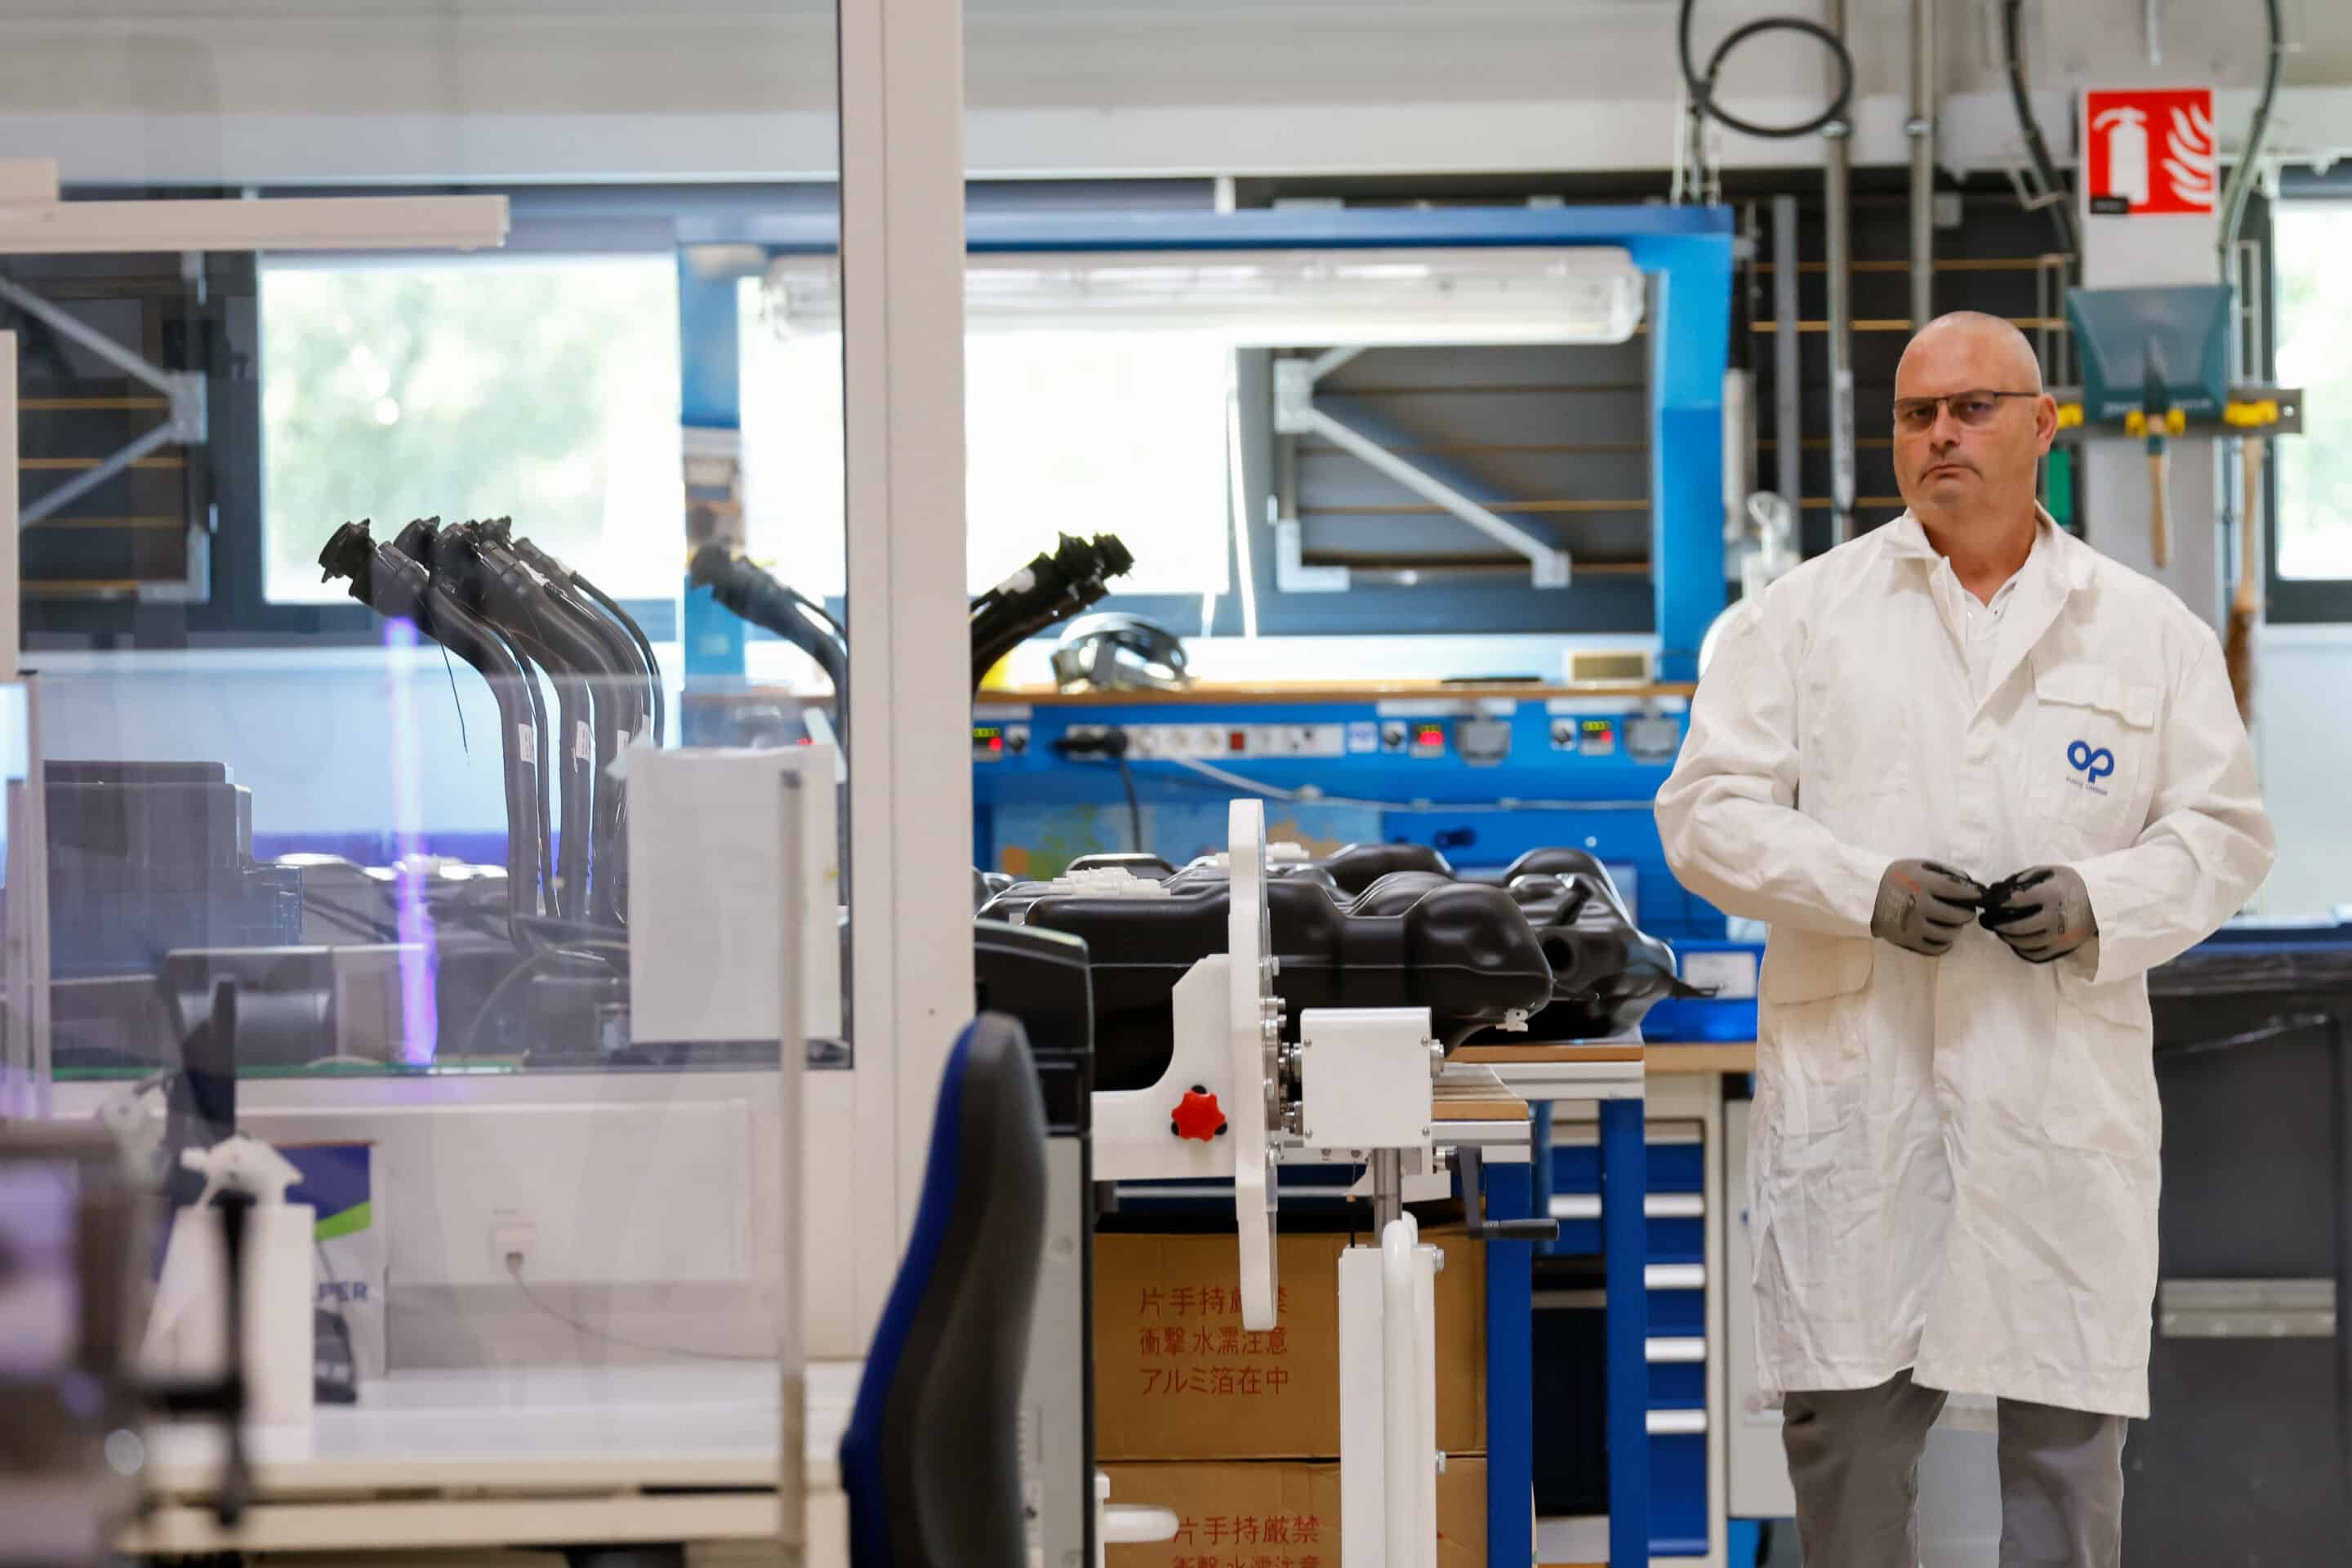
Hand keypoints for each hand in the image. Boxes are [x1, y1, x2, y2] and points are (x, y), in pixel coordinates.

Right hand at [1870, 859, 1985, 955]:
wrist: (1866, 896)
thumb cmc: (1897, 878)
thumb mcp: (1918, 865)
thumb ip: (1945, 871)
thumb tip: (1970, 884)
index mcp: (1921, 883)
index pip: (1958, 891)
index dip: (1972, 894)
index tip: (1978, 896)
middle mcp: (1918, 906)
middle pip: (1957, 916)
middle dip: (1966, 913)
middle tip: (1966, 910)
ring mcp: (1913, 926)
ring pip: (1949, 934)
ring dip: (1956, 928)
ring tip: (1953, 922)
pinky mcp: (1908, 941)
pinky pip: (1935, 948)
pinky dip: (1944, 943)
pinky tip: (1943, 935)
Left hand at [1979, 866, 2097, 964]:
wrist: (2102, 901)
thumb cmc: (2071, 884)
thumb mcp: (2050, 872)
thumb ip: (2024, 878)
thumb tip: (1998, 889)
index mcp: (2050, 896)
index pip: (2013, 902)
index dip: (1996, 903)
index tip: (1987, 903)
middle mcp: (2054, 919)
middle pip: (2015, 927)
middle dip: (1996, 925)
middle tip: (1987, 921)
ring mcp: (2059, 937)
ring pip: (2024, 943)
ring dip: (2007, 938)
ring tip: (2000, 931)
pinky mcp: (2063, 949)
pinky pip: (2036, 955)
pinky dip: (2021, 950)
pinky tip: (2015, 943)